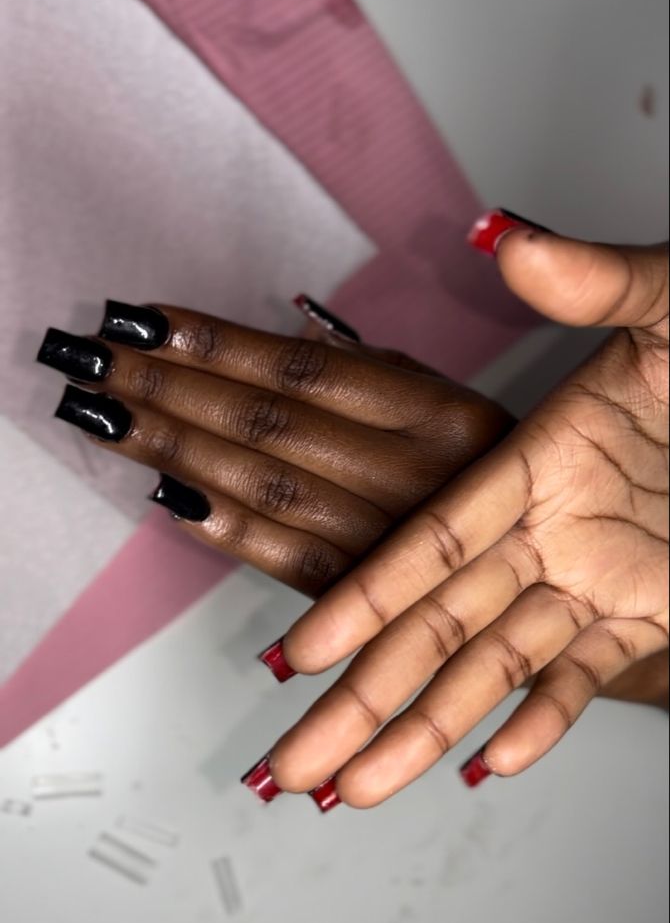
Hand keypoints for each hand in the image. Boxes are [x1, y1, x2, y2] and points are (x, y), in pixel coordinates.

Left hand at [40, 300, 512, 596]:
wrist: (545, 581)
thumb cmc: (493, 484)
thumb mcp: (456, 408)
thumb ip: (372, 375)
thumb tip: (276, 340)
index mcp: (443, 419)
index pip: (306, 369)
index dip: (216, 343)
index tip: (144, 321)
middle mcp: (418, 480)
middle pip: (272, 424)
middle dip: (174, 389)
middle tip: (98, 362)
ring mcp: (392, 546)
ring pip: (266, 489)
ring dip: (177, 450)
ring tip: (109, 417)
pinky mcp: (371, 600)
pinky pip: (284, 561)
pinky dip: (221, 527)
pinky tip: (167, 494)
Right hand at [269, 229, 668, 805]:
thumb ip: (595, 284)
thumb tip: (510, 242)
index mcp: (538, 459)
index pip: (430, 541)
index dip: (364, 599)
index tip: (301, 651)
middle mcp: (550, 530)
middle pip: (436, 628)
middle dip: (362, 700)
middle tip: (295, 763)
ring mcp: (599, 578)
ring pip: (495, 669)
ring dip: (429, 730)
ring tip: (362, 788)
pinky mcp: (654, 612)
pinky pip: (590, 678)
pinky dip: (548, 722)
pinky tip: (494, 764)